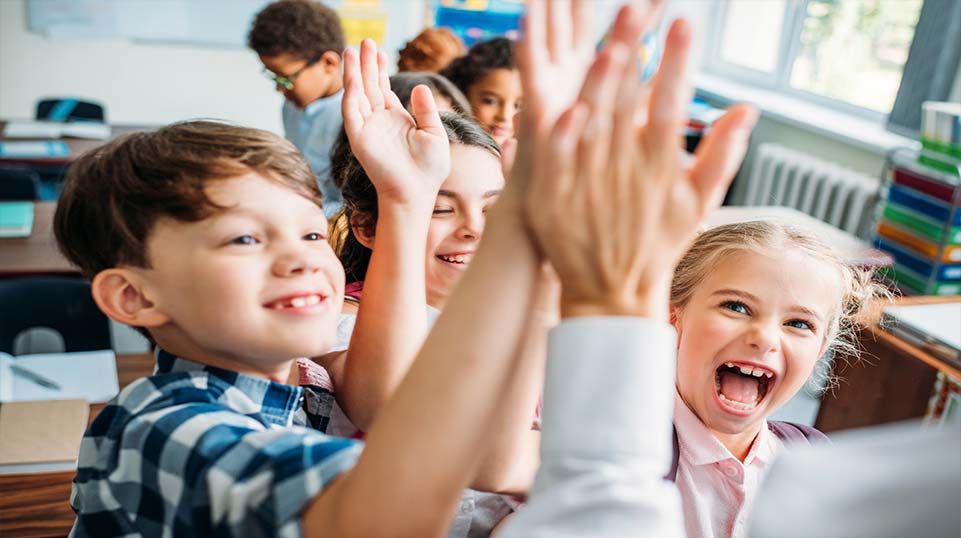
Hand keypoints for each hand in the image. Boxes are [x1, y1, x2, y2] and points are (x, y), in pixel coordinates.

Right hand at [342, 39, 449, 206]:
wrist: (417, 192)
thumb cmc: (429, 170)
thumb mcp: (435, 133)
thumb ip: (427, 110)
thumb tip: (419, 86)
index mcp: (396, 119)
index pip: (383, 89)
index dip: (380, 69)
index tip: (380, 51)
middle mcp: (379, 121)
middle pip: (369, 86)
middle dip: (366, 64)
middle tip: (365, 41)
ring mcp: (367, 129)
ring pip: (357, 94)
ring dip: (354, 73)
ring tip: (352, 50)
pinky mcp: (359, 138)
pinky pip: (351, 112)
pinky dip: (351, 93)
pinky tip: (353, 77)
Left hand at [524, 8, 757, 319]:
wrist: (611, 292)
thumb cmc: (657, 245)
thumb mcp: (696, 204)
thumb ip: (722, 155)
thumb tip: (749, 108)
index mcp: (659, 167)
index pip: (670, 105)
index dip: (677, 64)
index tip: (685, 23)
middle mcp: (625, 172)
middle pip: (628, 104)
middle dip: (634, 54)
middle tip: (638, 8)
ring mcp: (588, 186)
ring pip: (593, 125)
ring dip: (600, 86)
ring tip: (610, 45)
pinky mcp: (555, 200)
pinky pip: (557, 162)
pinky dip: (563, 136)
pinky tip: (566, 106)